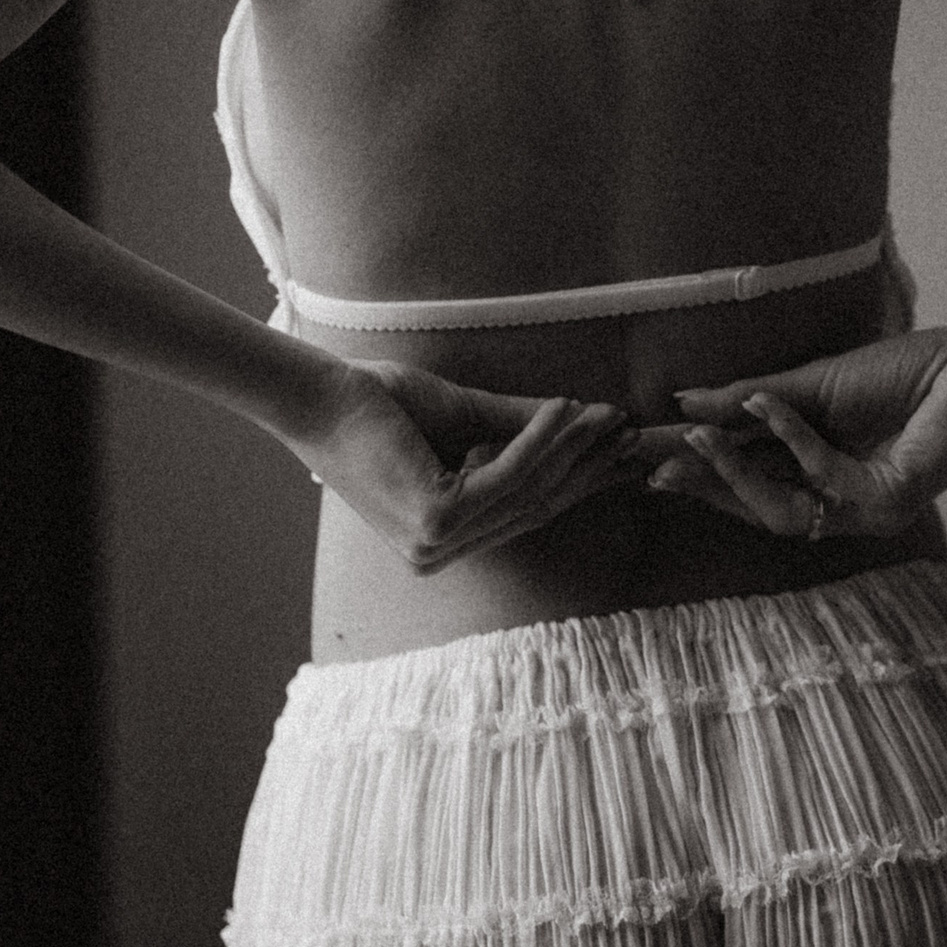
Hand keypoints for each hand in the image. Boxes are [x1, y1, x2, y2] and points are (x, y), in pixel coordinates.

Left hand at [280, 358, 637, 574]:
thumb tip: (578, 421)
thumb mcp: (462, 417)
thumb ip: (515, 428)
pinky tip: (563, 409)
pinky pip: (507, 477)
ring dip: (572, 449)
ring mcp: (435, 543)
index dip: (576, 479)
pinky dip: (541, 441)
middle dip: (586, 468)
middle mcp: (438, 552)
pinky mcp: (434, 520)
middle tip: (628, 434)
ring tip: (603, 413)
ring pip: (526, 492)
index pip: (523, 511)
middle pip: (533, 507)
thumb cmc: (376, 404)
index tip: (618, 449)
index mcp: (443, 539)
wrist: (319, 394)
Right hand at [656, 325, 946, 540]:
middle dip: (702, 483)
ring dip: (734, 471)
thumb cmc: (905, 371)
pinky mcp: (884, 503)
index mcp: (816, 467)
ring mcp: (860, 508)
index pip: (747, 475)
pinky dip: (790, 438)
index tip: (643, 452)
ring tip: (697, 436)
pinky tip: (767, 403)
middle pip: (754, 503)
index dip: (696, 466)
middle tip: (654, 466)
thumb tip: (684, 402)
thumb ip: (751, 398)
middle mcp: (835, 497)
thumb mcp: (813, 383)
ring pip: (779, 510)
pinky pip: (821, 479)